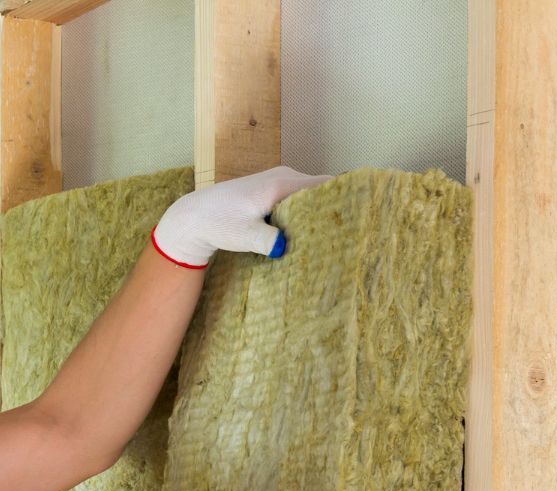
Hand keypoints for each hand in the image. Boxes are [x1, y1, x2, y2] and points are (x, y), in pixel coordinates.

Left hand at [151, 166, 334, 267]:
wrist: (195, 216)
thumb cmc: (219, 223)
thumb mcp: (245, 236)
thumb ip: (269, 240)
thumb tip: (290, 247)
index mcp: (282, 184)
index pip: (325, 184)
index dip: (345, 196)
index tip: (361, 212)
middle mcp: (284, 176)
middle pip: (321, 188)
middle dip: (334, 206)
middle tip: (351, 230)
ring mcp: (278, 181)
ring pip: (309, 194)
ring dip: (319, 210)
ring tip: (335, 232)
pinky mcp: (271, 190)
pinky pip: (298, 198)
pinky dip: (305, 211)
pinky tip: (310, 230)